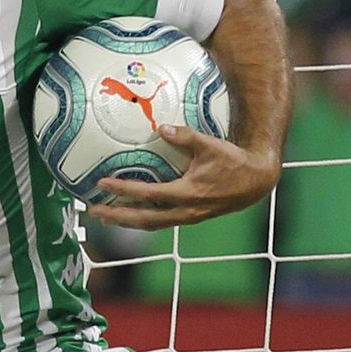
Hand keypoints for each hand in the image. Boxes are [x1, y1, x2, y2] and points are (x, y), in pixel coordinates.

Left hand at [85, 123, 280, 230]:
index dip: (124, 189)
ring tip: (105, 216)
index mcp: (188, 194)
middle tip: (94, 211)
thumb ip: (185, 136)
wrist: (257, 182)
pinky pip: (161, 221)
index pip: (148, 194)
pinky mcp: (191, 217)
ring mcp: (188, 217)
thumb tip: (162, 127)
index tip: (103, 183)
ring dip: (127, 221)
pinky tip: (132, 212)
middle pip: (144, 219)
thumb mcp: (211, 146)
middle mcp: (186, 211)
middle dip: (117, 216)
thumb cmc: (234, 162)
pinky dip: (143, 218)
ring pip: (151, 224)